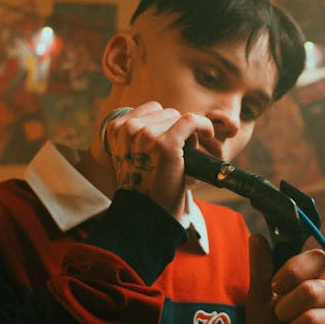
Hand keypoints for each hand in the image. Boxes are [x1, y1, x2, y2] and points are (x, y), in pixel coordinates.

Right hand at [104, 101, 215, 217]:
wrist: (146, 214)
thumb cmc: (144, 187)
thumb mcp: (133, 154)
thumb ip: (142, 134)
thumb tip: (172, 117)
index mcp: (116, 129)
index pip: (150, 110)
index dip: (166, 123)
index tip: (174, 138)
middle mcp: (128, 129)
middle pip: (165, 112)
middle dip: (175, 129)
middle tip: (177, 153)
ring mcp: (146, 135)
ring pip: (178, 117)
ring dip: (186, 134)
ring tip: (182, 156)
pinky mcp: (166, 144)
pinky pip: (191, 121)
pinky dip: (204, 126)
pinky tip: (208, 136)